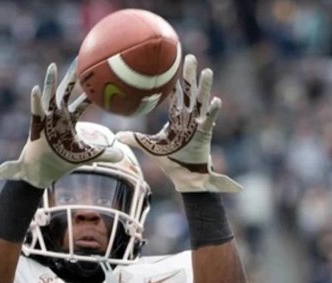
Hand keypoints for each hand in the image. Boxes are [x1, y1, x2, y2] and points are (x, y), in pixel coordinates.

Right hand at [0, 62, 122, 188]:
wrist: (41, 171)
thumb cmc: (61, 161)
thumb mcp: (87, 156)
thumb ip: (105, 155)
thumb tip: (123, 157)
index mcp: (69, 119)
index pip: (83, 102)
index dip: (91, 91)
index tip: (100, 75)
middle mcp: (58, 115)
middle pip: (66, 91)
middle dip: (73, 75)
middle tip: (80, 56)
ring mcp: (47, 119)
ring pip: (50, 97)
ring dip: (50, 82)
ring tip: (52, 66)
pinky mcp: (37, 126)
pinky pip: (36, 112)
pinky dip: (36, 101)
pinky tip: (35, 89)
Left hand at [116, 55, 240, 192]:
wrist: (184, 176)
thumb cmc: (170, 160)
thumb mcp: (150, 148)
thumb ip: (135, 140)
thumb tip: (116, 136)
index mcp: (177, 118)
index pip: (176, 95)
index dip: (175, 81)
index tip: (174, 64)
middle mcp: (189, 117)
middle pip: (190, 92)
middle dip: (190, 75)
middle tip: (191, 57)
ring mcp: (198, 124)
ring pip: (202, 101)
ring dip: (204, 87)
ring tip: (207, 71)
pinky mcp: (205, 134)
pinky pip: (210, 120)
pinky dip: (213, 111)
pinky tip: (216, 101)